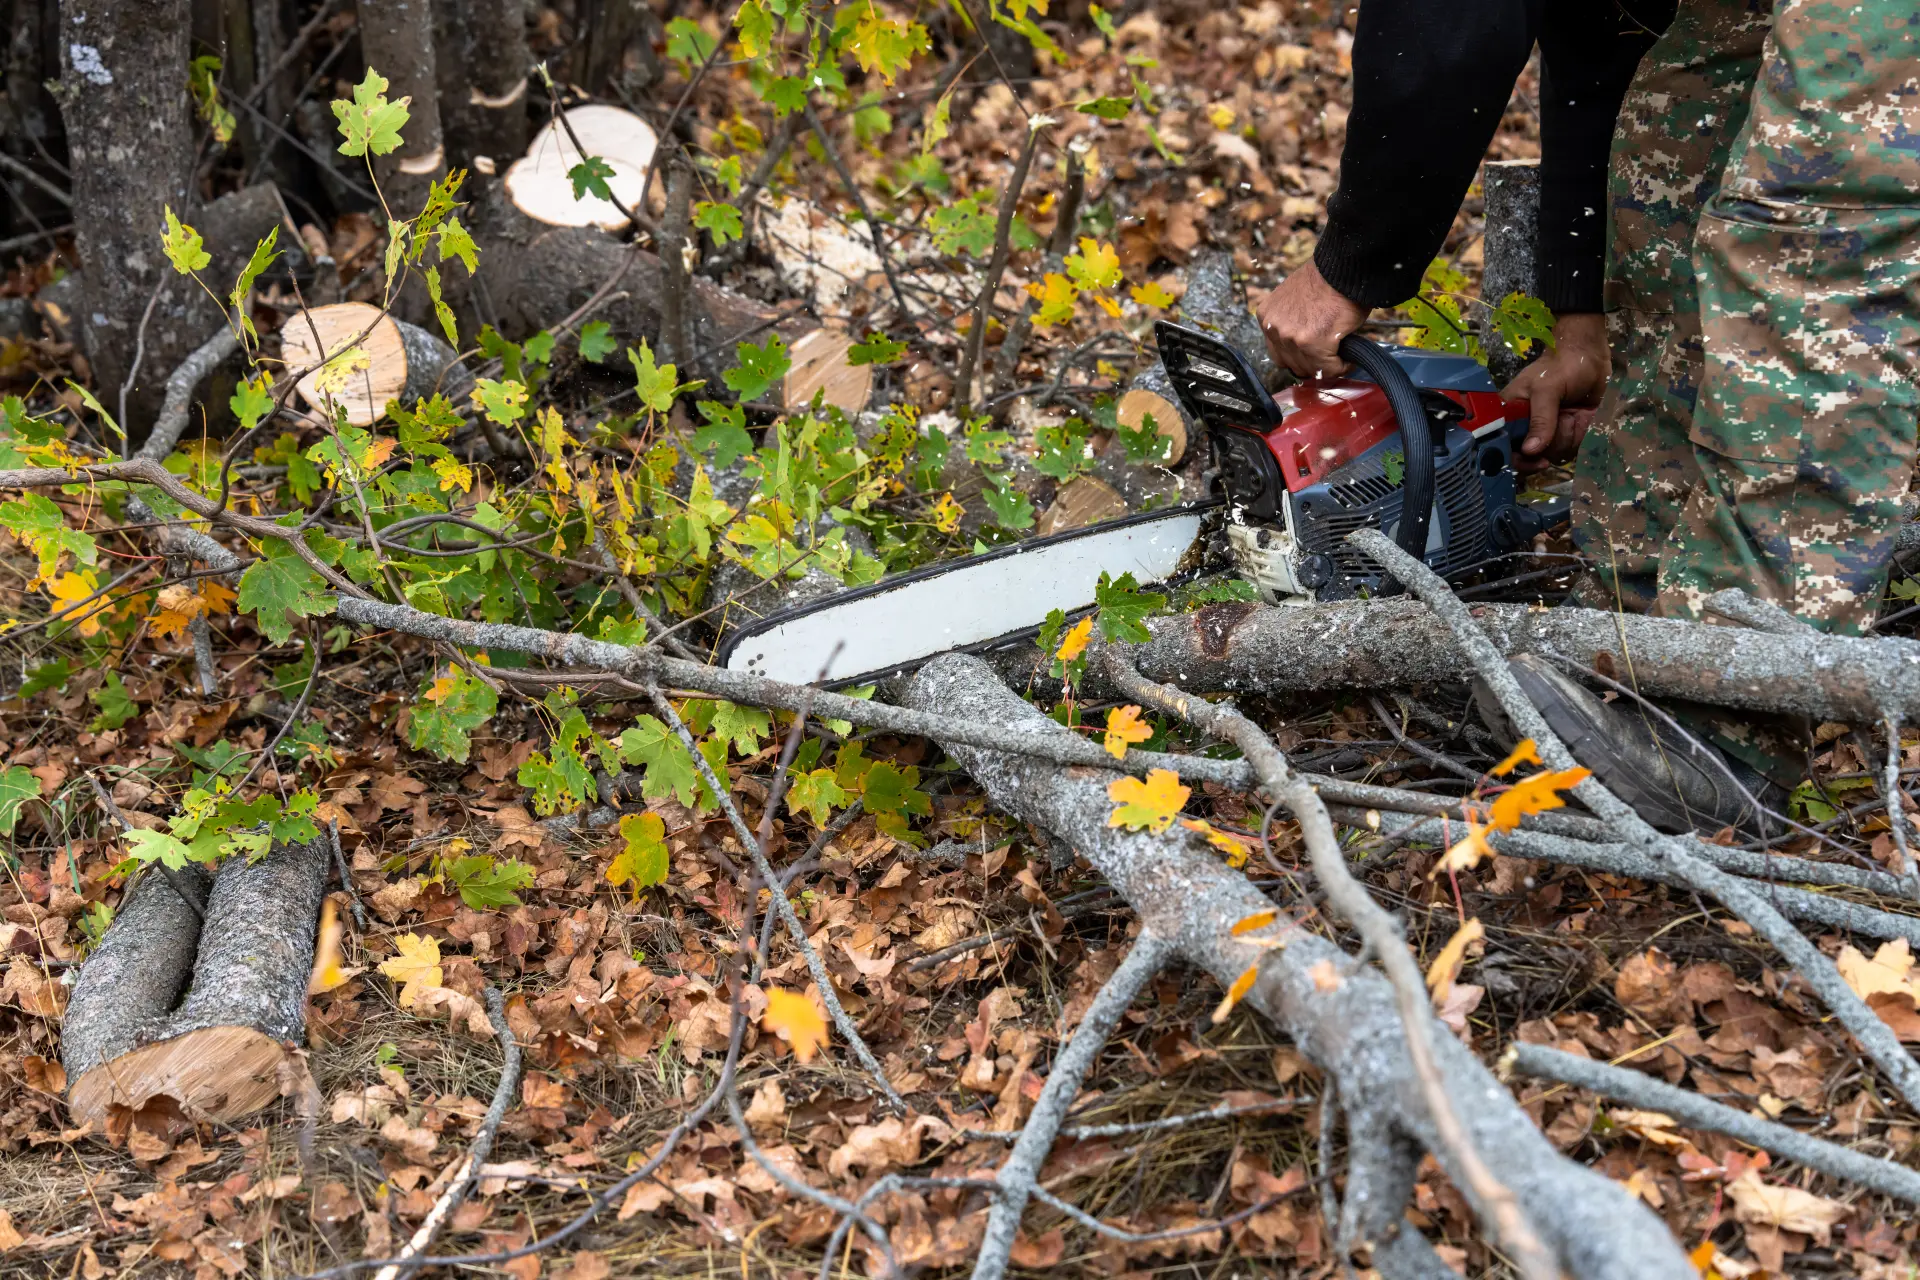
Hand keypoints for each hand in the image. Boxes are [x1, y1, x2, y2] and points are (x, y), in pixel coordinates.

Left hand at [1258, 260, 1368, 378]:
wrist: (1342, 268)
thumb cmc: (1326, 279)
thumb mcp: (1294, 300)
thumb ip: (1291, 322)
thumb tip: (1302, 346)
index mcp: (1266, 317)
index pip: (1279, 353)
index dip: (1300, 356)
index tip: (1315, 356)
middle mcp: (1273, 328)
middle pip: (1292, 364)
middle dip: (1313, 363)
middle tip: (1330, 357)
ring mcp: (1290, 338)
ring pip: (1311, 369)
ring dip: (1328, 365)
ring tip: (1341, 355)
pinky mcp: (1312, 345)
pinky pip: (1329, 369)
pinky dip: (1342, 366)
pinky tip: (1349, 359)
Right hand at [1501, 312, 1608, 472]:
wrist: (1591, 356)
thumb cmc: (1563, 365)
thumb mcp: (1546, 389)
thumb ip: (1540, 420)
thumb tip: (1530, 451)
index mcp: (1511, 416)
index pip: (1505, 447)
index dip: (1518, 459)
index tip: (1536, 458)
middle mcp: (1528, 427)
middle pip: (1534, 456)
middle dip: (1553, 442)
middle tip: (1565, 419)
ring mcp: (1550, 432)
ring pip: (1557, 453)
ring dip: (1571, 435)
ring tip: (1576, 412)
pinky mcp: (1569, 433)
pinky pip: (1575, 447)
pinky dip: (1584, 433)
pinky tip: (1585, 416)